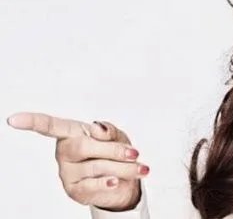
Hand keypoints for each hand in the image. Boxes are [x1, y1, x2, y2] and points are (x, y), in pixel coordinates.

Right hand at [6, 112, 148, 210]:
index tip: (14, 120)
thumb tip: (97, 128)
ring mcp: (67, 172)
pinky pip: (91, 185)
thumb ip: (109, 130)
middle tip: (133, 153)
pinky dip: (107, 183)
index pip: (50, 125)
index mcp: (71, 133)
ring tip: (139, 168)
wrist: (125, 181)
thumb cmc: (116, 153)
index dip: (32, 122)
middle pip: (83, 146)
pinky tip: (116, 181)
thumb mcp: (118, 137)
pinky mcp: (74, 190)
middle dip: (114, 150)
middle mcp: (64, 152)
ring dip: (123, 167)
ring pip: (95, 166)